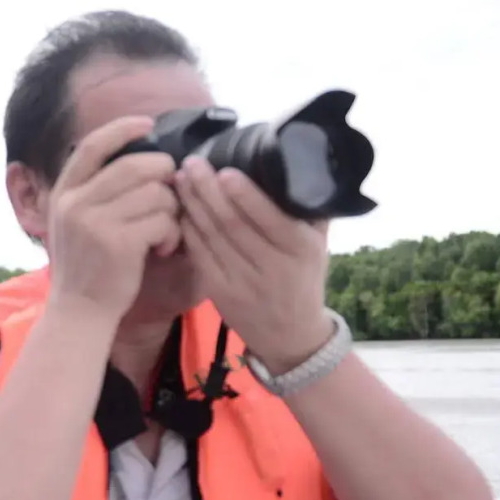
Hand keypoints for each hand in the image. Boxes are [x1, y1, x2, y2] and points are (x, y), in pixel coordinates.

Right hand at [45, 117, 180, 323]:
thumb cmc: (87, 266)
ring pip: (155, 193)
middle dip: (162, 174)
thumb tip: (142, 158)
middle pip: (134, 165)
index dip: (123, 128)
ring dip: (170, 210)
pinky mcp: (119, 243)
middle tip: (169, 195)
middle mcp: (75, 203)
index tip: (147, 123)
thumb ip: (96, 190)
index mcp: (65, 192)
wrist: (80, 312)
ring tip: (164, 230)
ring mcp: (95, 222)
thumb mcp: (75, 221)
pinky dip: (171, 233)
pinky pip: (162, 220)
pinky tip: (162, 248)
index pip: (93, 145)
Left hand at [175, 160, 333, 372]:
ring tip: (181, 178)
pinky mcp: (220, 294)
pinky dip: (188, 231)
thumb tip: (302, 165)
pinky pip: (200, 256)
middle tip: (192, 163)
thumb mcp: (319, 246)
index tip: (225, 171)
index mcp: (300, 250)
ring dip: (192, 205)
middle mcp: (273, 267)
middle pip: (233, 224)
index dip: (245, 195)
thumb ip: (310, 211)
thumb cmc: (304, 279)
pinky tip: (180, 210)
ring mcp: (244, 283)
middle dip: (208, 191)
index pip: (270, 219)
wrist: (291, 336)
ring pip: (212, 238)